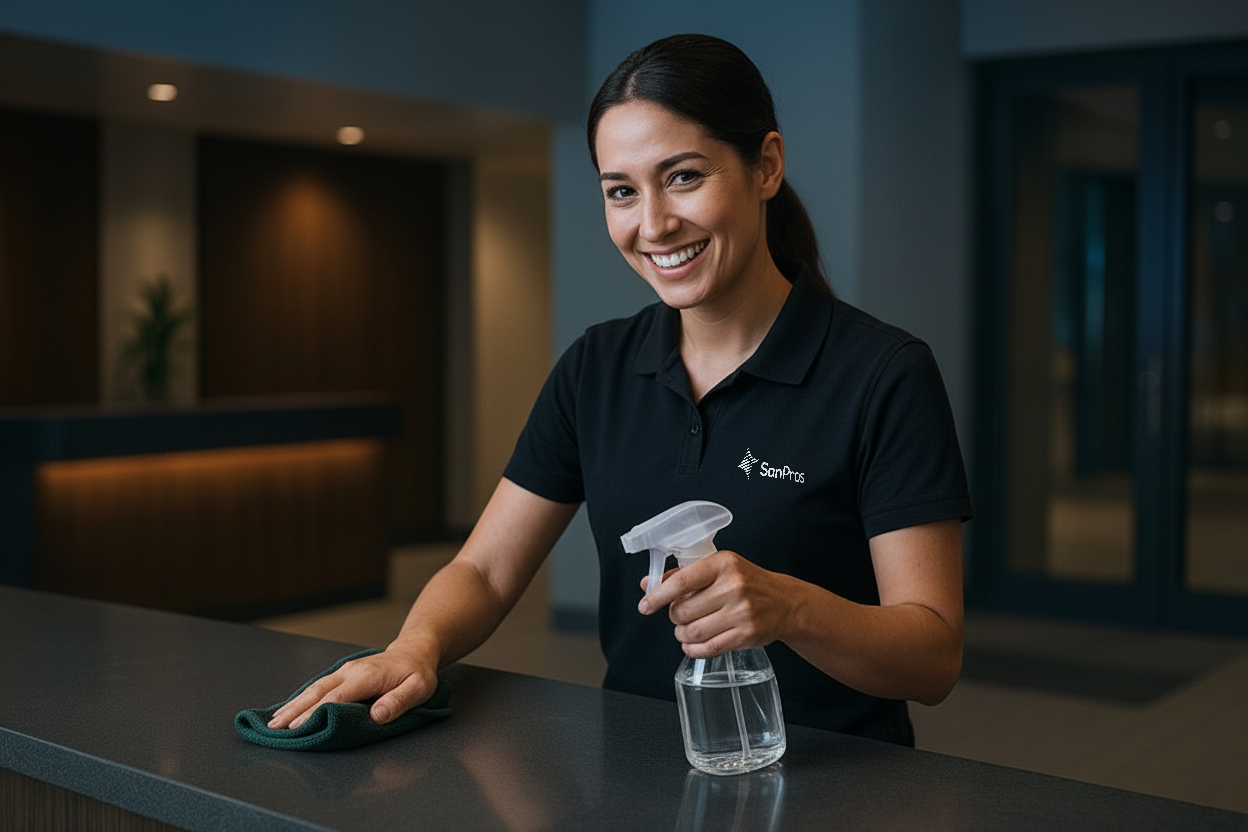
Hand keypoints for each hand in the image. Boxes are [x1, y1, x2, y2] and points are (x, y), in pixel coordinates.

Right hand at [266, 644, 438, 728]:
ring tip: (274, 721)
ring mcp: (345, 671)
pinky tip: (290, 708)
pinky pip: (320, 686)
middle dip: (295, 710)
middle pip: (318, 692)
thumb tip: (376, 715)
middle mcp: (351, 671)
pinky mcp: (343, 674)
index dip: (315, 713)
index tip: (297, 727)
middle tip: (275, 728)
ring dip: (293, 704)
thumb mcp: (418, 688)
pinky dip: (302, 698)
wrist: (414, 651)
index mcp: (366, 676)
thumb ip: (398, 702)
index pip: (336, 697)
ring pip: (315, 688)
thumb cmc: (417, 672)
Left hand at [637, 551, 797, 657]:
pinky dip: (693, 649)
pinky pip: (708, 648)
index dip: (658, 596)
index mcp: (723, 564)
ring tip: (687, 630)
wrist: (786, 602)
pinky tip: (692, 645)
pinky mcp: (746, 634)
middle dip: (674, 617)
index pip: (681, 581)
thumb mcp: (718, 569)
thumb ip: (682, 575)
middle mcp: (733, 586)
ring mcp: (741, 612)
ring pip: (692, 632)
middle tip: (680, 615)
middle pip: (683, 610)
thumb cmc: (747, 583)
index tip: (645, 605)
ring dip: (682, 635)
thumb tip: (648, 584)